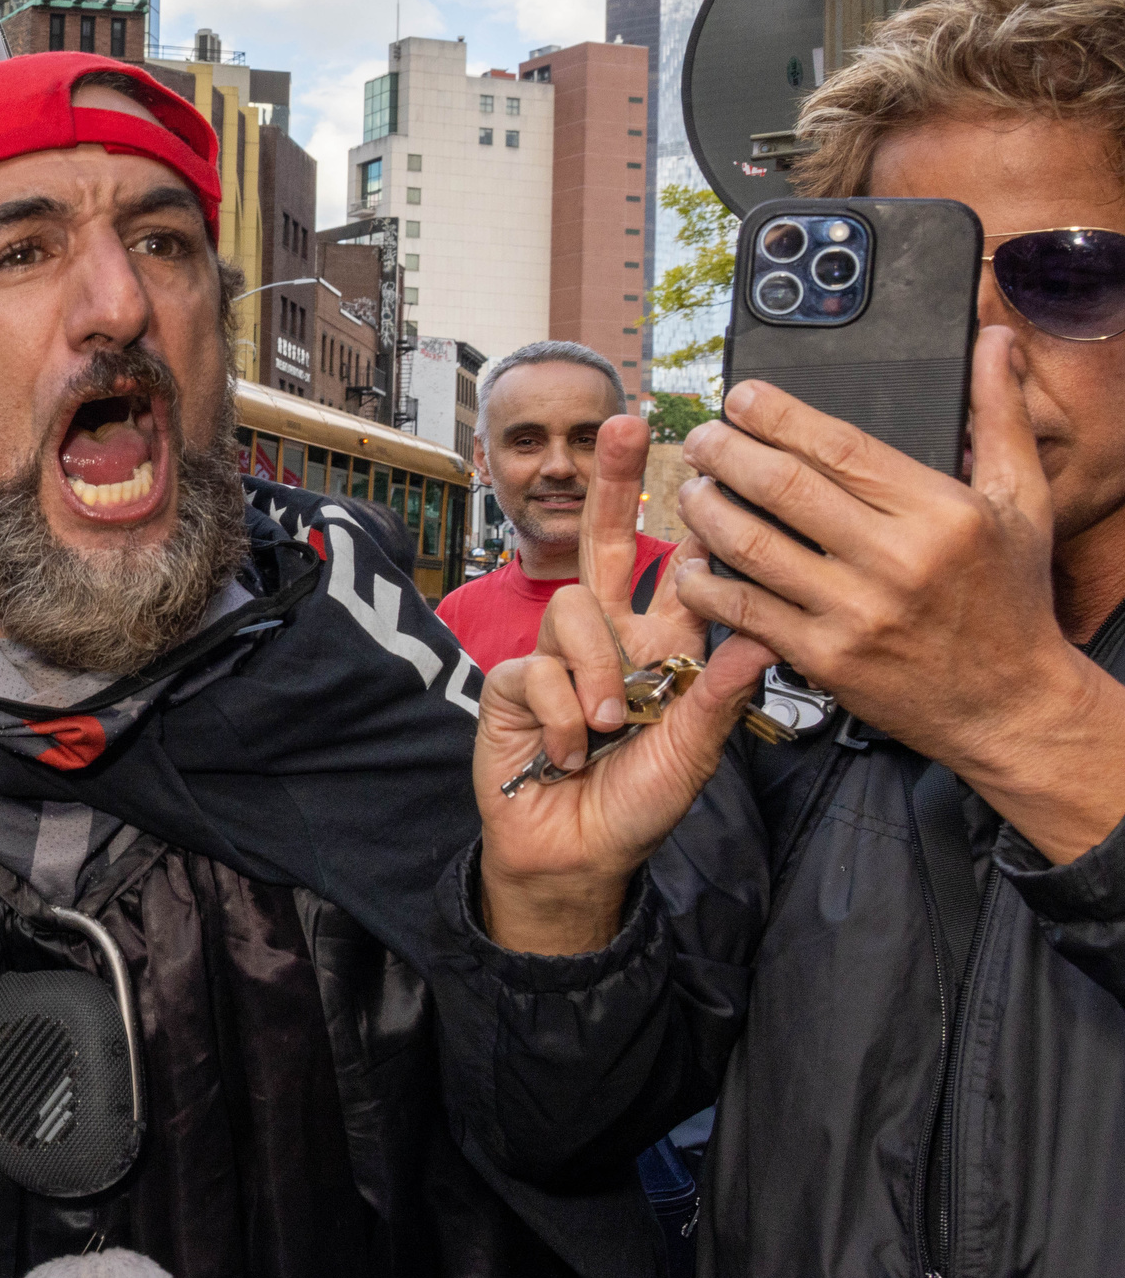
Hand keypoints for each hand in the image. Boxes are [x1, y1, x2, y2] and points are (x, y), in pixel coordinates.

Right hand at [477, 413, 771, 950]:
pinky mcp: (517, 682)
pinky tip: (572, 752)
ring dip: (597, 675)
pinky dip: (564, 717)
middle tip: (627, 424)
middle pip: (608, 544)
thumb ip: (717, 694)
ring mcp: (561, 657)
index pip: (684, 571)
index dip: (694, 518)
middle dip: (615, 483)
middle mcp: (613, 641)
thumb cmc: (639, 805)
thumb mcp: (694, 754)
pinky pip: (542, 670)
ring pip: (574, 611)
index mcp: (666, 648)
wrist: (575, 853)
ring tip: (611, 729)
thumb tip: (760, 635)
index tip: (709, 459)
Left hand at [676, 332, 1124, 862]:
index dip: (774, 414)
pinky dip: (705, 582)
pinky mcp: (824, 658)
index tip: (740, 397)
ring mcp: (854, 612)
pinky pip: (742, 610)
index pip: (835, 445)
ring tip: (691, 489)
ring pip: (750, 544)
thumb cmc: (1011, 597)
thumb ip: (999, 414)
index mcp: (940, 511)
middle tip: (701, 438)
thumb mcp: (1022, 500)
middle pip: (780, 486)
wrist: (1011, 704)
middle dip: (723, 452)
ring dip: (705, 509)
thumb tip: (994, 340)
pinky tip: (691, 563)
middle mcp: (894, 559)